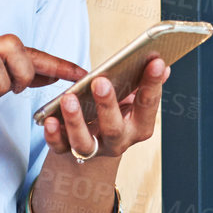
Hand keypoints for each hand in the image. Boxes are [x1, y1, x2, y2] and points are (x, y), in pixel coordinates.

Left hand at [41, 55, 168, 161]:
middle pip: (114, 128)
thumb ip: (144, 83)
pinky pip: (60, 147)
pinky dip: (53, 135)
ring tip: (69, 98)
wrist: (97, 140)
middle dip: (107, 105)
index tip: (155, 62)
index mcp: (139, 126)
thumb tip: (162, 64)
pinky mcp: (69, 150)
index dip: (152, 84)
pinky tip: (49, 119)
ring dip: (76, 120)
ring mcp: (95, 149)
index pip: (148, 105)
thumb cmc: (118, 112)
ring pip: (85, 142)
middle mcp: (119, 141)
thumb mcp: (134, 99)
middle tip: (100, 82)